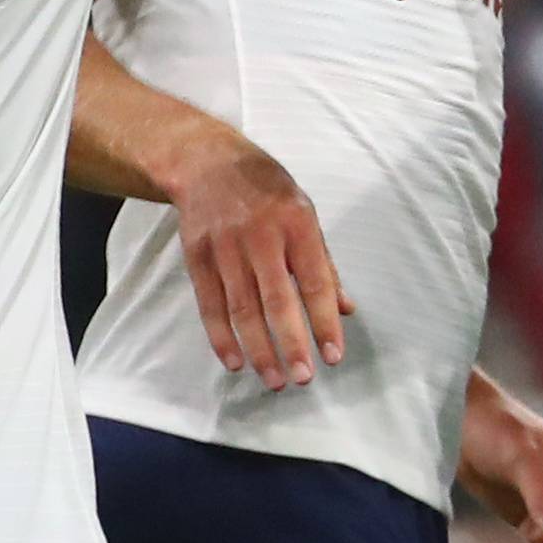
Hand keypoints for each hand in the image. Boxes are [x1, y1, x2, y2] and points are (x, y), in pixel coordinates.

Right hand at [163, 130, 355, 392]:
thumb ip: (324, 263)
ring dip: (259, 349)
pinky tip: (236, 362)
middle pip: (276, 299)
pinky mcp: (196, 255)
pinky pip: (210, 305)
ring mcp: (224, 245)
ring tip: (275, 380)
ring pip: (242, 308)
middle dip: (291, 343)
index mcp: (296, 222)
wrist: (207, 162)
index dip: (324, 322)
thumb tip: (345, 310)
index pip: (315, 281)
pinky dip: (221, 337)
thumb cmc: (267, 191)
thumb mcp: (304, 213)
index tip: (333, 357)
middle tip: (303, 378)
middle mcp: (260, 234)